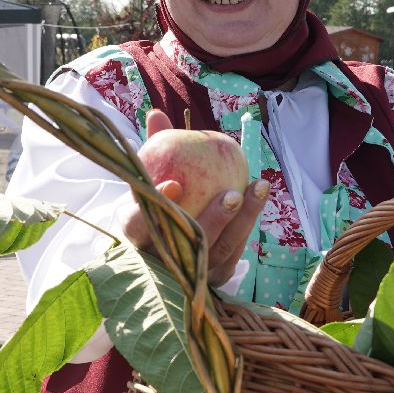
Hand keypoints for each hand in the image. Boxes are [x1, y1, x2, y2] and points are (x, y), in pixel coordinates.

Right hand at [120, 109, 267, 287]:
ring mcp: (185, 273)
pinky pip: (231, 254)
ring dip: (239, 220)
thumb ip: (154, 147)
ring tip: (255, 188)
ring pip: (215, 251)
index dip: (156, 206)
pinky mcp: (209, 279)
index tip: (174, 184)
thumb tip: (156, 113)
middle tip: (231, 193)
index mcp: (135, 233)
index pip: (139, 224)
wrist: (163, 243)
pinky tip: (258, 195)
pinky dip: (246, 225)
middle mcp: (158, 259)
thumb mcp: (151, 173)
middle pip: (186, 244)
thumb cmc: (156, 198)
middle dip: (213, 220)